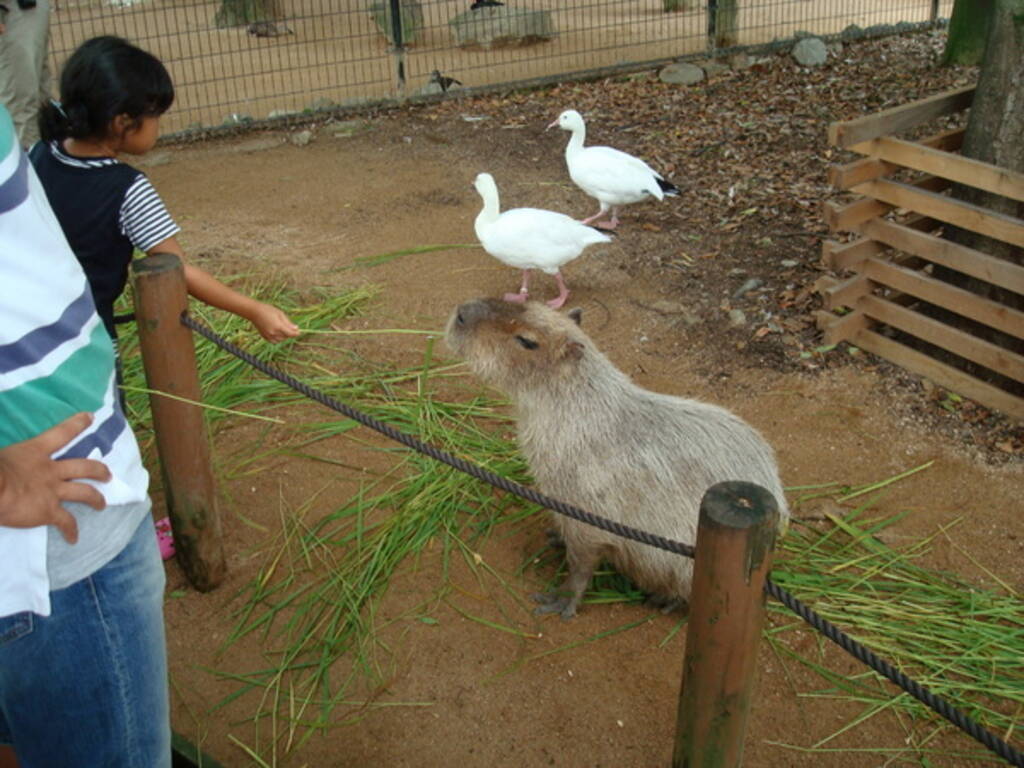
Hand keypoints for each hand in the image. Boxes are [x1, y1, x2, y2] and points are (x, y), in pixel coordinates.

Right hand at [0, 413, 110, 543]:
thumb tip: (4, 465)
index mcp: (35, 451)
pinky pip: (65, 522)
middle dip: (99, 471)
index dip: (77, 424)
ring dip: (96, 499)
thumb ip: (9, 460)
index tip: (90, 417)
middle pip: (84, 467)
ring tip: (101, 505)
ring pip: (84, 493)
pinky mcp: (48, 511)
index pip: (61, 433)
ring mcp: (53, 491)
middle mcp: (50, 470)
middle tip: (108, 475)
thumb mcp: (1, 456)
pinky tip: (73, 539)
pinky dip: (70, 531)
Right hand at [249, 302, 299, 342]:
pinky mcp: (264, 337)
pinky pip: (274, 341)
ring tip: (282, 328)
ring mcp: (268, 336)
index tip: (299, 332)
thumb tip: (296, 328)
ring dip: (284, 336)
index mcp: (278, 326)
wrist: (254, 312)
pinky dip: (277, 338)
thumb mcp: (280, 314)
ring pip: (280, 340)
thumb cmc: (268, 310)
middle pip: (286, 337)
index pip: (290, 334)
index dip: (296, 333)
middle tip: (290, 327)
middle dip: (289, 333)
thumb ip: (288, 322)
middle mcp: (273, 333)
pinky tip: (277, 332)